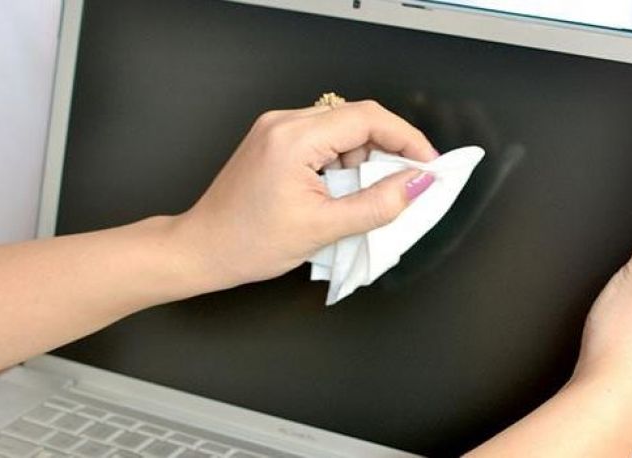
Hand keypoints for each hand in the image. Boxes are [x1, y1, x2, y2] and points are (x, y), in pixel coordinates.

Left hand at [171, 101, 437, 291]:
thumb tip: (417, 184)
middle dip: (388, 148)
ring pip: (341, 128)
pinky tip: (342, 189)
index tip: (429, 165)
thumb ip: (377, 205)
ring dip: (364, 157)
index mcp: (294, 138)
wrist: (202, 248)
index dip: (407, 139)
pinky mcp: (274, 139)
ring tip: (366, 195)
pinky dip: (342, 160)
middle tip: (405, 183)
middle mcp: (284, 122)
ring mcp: (276, 128)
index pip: (368, 119)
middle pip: (356, 118)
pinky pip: (323, 139)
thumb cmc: (250, 244)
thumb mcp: (323, 229)